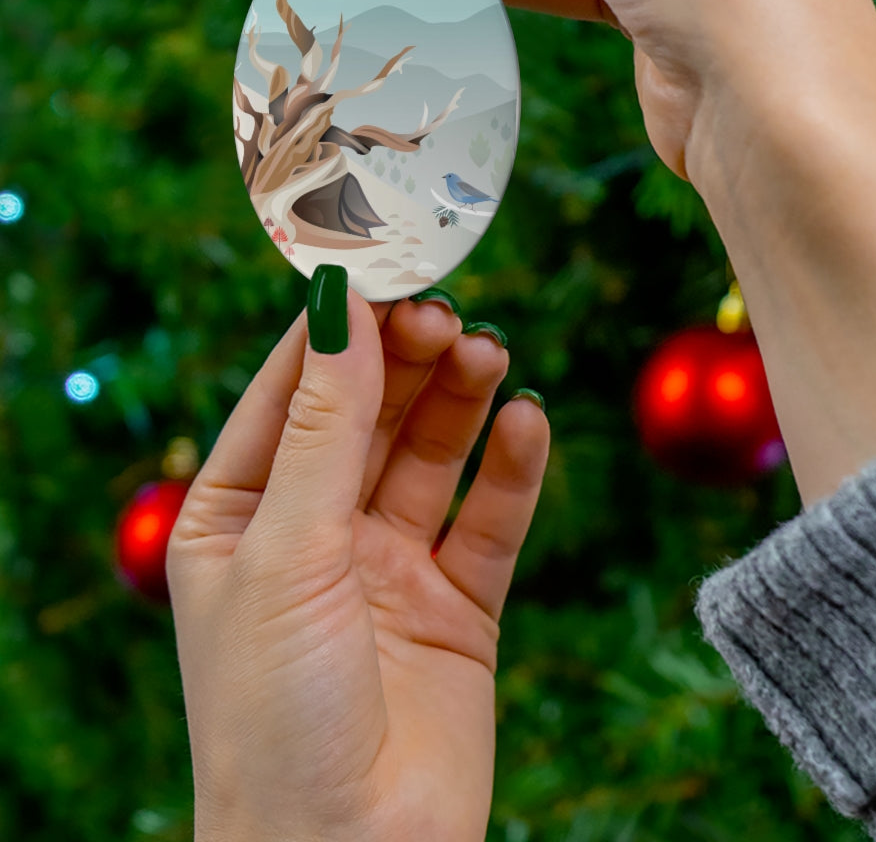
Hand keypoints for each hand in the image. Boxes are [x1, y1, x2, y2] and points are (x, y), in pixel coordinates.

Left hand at [167, 291, 548, 841]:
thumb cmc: (274, 715)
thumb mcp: (285, 551)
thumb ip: (323, 427)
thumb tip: (338, 305)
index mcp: (239, 517)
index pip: (290, 393)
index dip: (337, 330)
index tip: (384, 267)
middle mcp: (315, 534)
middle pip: (370, 414)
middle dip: (408, 360)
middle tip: (450, 314)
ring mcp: (389, 567)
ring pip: (433, 455)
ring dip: (462, 399)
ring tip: (491, 354)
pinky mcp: (458, 605)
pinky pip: (490, 519)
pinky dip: (512, 468)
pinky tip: (528, 421)